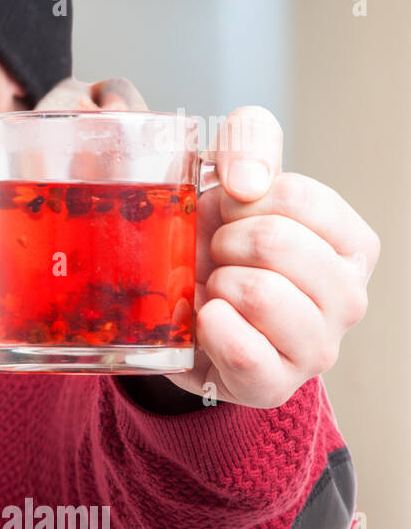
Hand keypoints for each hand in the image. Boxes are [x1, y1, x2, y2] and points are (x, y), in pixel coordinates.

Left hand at [165, 106, 378, 407]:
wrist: (177, 316)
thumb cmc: (215, 244)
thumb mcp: (231, 178)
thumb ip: (248, 142)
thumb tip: (248, 179)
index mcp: (350, 243)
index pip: (294, 195)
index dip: (241, 200)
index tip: (232, 217)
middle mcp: (349, 297)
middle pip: (276, 242)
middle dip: (225, 242)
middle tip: (217, 258)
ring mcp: (317, 348)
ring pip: (263, 294)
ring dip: (217, 284)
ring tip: (215, 291)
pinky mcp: (273, 386)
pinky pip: (244, 352)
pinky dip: (211, 329)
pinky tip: (205, 322)